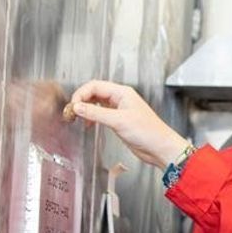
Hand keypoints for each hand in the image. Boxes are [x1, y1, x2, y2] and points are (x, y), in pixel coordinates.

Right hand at [68, 80, 189, 168]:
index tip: (73, 106)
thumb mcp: (118, 121)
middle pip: (94, 93)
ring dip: (85, 109)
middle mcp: (121, 98)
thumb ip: (96, 113)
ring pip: (96, 104)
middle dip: (81, 101)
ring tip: (77, 119)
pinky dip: (92, 117)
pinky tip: (88, 124)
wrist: (160, 147)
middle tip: (71, 113)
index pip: (95, 85)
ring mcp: (119, 110)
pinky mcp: (119, 121)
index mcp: (122, 92)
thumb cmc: (148, 132)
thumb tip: (77, 107)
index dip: (81, 94)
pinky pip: (101, 114)